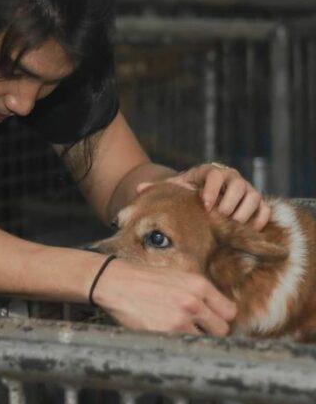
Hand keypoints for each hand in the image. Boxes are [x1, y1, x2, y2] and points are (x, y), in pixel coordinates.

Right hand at [92, 258, 236, 334]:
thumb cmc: (144, 280)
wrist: (116, 283)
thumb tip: (215, 314)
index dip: (220, 318)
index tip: (211, 322)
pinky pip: (184, 347)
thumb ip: (199, 293)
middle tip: (194, 329)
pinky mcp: (166, 334)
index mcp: (199, 285)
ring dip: (193, 340)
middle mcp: (194, 301)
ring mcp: (180, 320)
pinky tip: (166, 336)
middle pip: (221, 330)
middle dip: (210, 332)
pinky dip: (178, 345)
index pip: (229, 312)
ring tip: (178, 333)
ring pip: (204, 342)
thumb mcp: (177, 277)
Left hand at [139, 162, 270, 230]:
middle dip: (229, 202)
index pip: (215, 175)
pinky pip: (264, 209)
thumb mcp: (175, 190)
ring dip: (244, 212)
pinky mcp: (256, 203)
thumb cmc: (187, 194)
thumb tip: (139, 189)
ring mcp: (246, 190)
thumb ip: (159, 189)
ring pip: (254, 196)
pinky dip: (258, 219)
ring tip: (231, 226)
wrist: (204, 197)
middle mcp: (231, 178)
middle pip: (238, 185)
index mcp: (211, 172)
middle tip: (219, 217)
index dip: (211, 189)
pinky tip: (245, 230)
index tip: (204, 205)